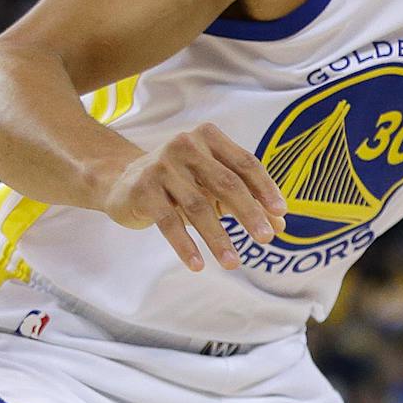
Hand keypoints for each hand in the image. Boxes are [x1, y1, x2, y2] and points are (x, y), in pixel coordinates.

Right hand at [100, 124, 286, 272]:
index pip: (245, 164)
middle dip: (249, 213)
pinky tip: (198, 265)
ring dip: (219, 238)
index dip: (265, 188)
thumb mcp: (214, 186)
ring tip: (233, 263)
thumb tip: (280, 224)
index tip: (280, 213)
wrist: (122, 181)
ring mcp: (161, 166)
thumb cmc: (181, 182)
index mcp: (209, 138)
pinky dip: (185, 245)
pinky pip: (169, 222)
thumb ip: (247, 200)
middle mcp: (186, 145)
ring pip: (199, 206)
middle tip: (267, 239)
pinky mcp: (142, 189)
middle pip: (226, 183)